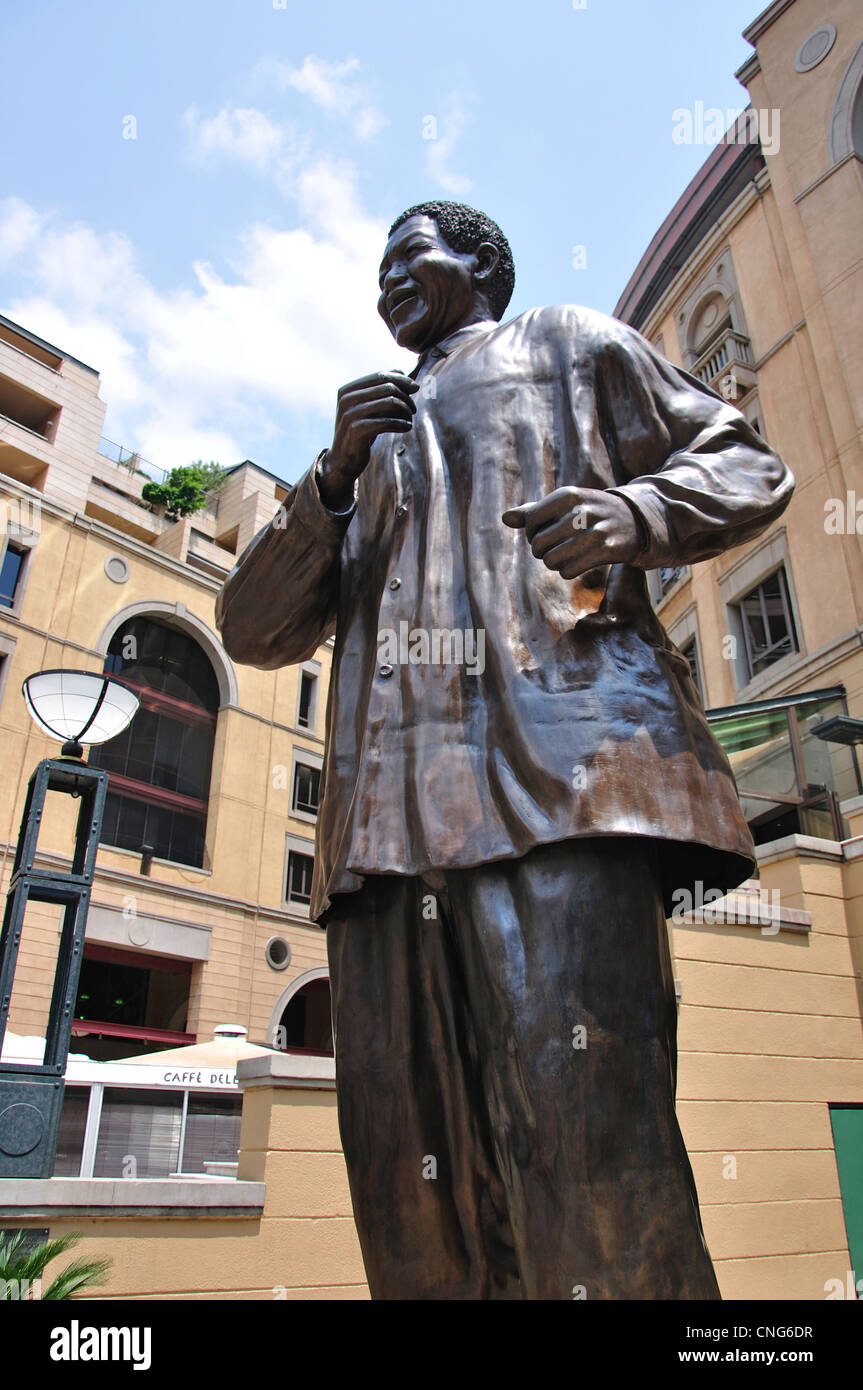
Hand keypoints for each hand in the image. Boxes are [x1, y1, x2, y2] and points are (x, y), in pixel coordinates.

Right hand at [319, 371, 418, 510]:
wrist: (343, 460)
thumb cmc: (359, 431)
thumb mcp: (367, 408)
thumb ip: (380, 390)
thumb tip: (401, 371)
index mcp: (348, 389)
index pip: (381, 376)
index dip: (402, 380)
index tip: (416, 388)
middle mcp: (346, 399)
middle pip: (388, 387)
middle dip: (405, 397)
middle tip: (413, 409)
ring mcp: (350, 415)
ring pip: (389, 403)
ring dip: (405, 410)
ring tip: (410, 419)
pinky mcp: (356, 431)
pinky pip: (386, 422)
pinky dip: (401, 424)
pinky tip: (407, 427)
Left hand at [502, 487, 640, 578]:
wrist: (634, 521)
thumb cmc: (590, 513)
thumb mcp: (565, 505)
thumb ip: (534, 511)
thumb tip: (505, 518)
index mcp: (568, 495)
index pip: (531, 521)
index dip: (532, 533)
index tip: (545, 533)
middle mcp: (581, 510)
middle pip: (539, 544)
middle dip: (542, 551)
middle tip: (555, 548)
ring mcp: (596, 530)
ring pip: (552, 560)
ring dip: (555, 563)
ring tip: (565, 556)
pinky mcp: (607, 549)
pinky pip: (569, 571)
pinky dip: (568, 571)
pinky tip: (578, 563)